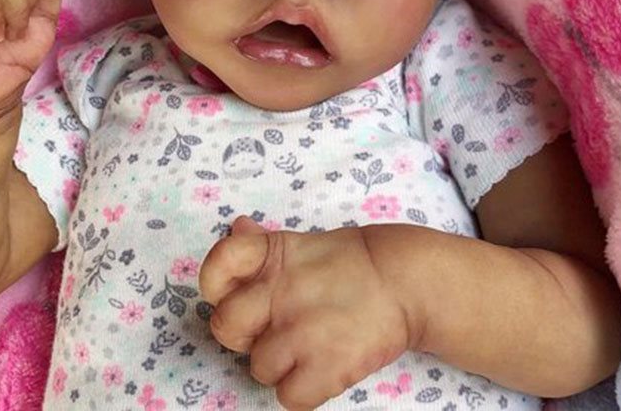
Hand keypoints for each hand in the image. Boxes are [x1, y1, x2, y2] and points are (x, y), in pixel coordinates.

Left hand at [199, 217, 410, 410]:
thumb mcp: (301, 242)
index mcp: (271, 256)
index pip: (217, 267)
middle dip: (245, 333)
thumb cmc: (348, 262)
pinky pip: (288, 397)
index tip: (234, 291)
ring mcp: (301, 332)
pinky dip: (304, 389)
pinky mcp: (326, 368)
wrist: (404, 279)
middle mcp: (279, 292)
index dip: (216, 283)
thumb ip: (262, 242)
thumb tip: (238, 227)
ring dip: (280, 363)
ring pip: (257, 368)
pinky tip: (322, 365)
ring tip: (309, 343)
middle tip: (273, 326)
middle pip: (225, 327)